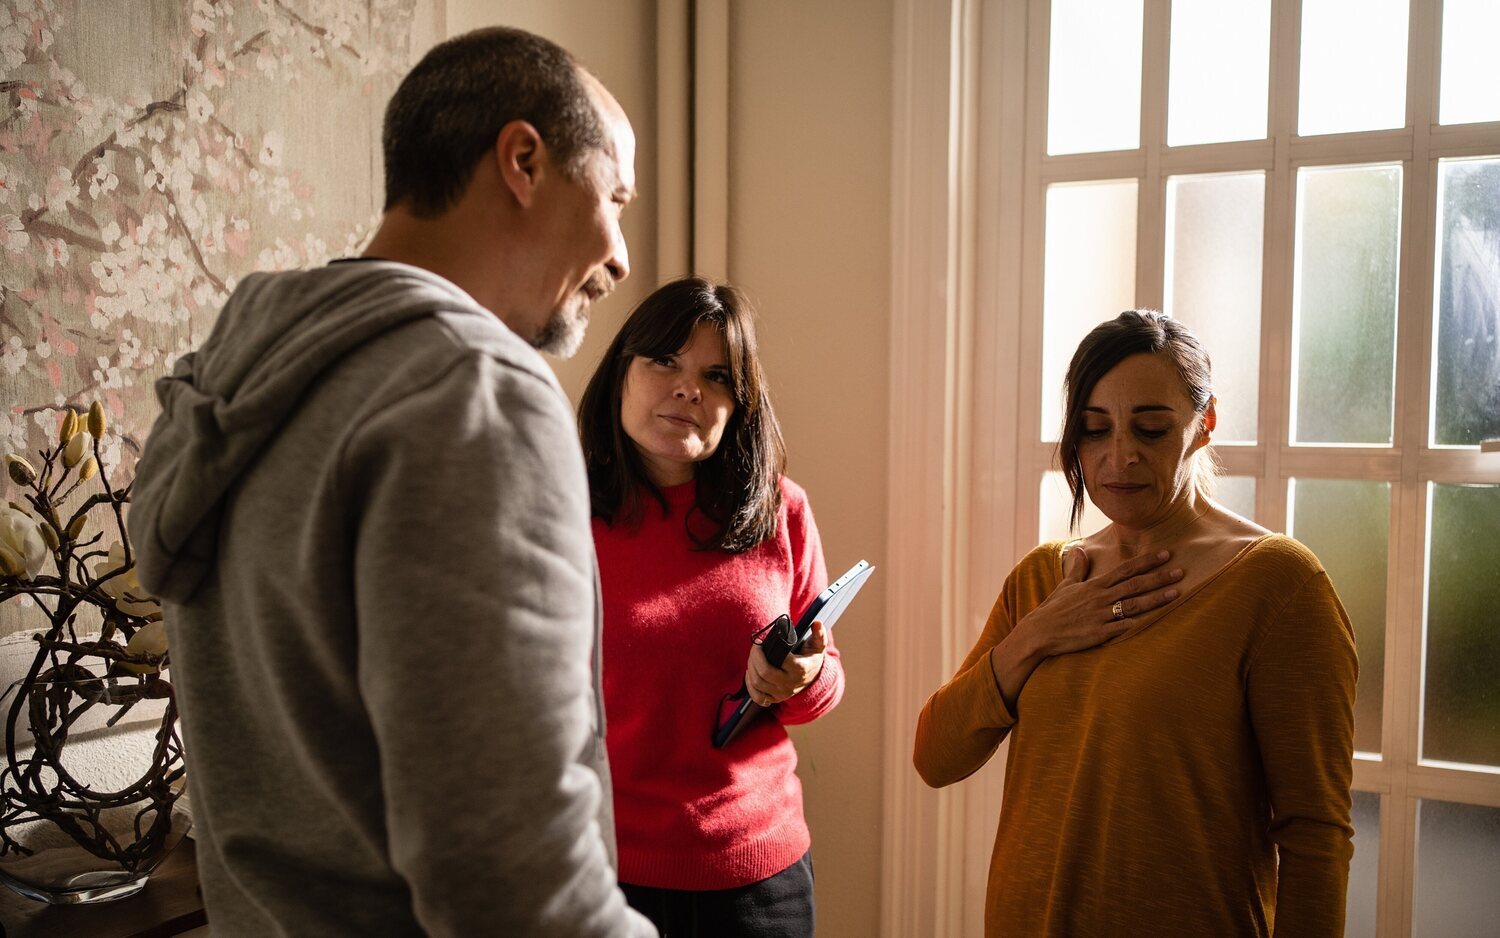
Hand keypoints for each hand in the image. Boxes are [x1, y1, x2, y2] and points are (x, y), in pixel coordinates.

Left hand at [745, 620, 827, 706]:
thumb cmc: (811, 658)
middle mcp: (790, 684)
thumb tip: (817, 623)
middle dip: (754, 658)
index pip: (778, 661)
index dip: (763, 651)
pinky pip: (758, 697)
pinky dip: (750, 686)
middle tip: (754, 648)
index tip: (759, 642)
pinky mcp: (776, 699)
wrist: (813, 677)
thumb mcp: (818, 646)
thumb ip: (819, 634)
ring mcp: (783, 693)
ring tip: (752, 658)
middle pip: (764, 672)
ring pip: (758, 684)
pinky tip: (750, 675)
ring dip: (750, 668)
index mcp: (800, 669)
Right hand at [1015, 546, 1182, 658]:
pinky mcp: (1099, 633)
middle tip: (1181, 571)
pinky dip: (1139, 623)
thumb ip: (1077, 568)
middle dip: (1159, 577)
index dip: (1147, 561)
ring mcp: (1101, 616)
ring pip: (1134, 604)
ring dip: (1156, 598)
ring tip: (1176, 593)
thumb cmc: (1053, 609)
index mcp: (1095, 585)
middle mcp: (1101, 598)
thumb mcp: (1065, 586)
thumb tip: (1079, 550)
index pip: (1125, 569)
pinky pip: (1123, 627)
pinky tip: (1156, 620)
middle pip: (1135, 585)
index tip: (1166, 554)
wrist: (1039, 632)